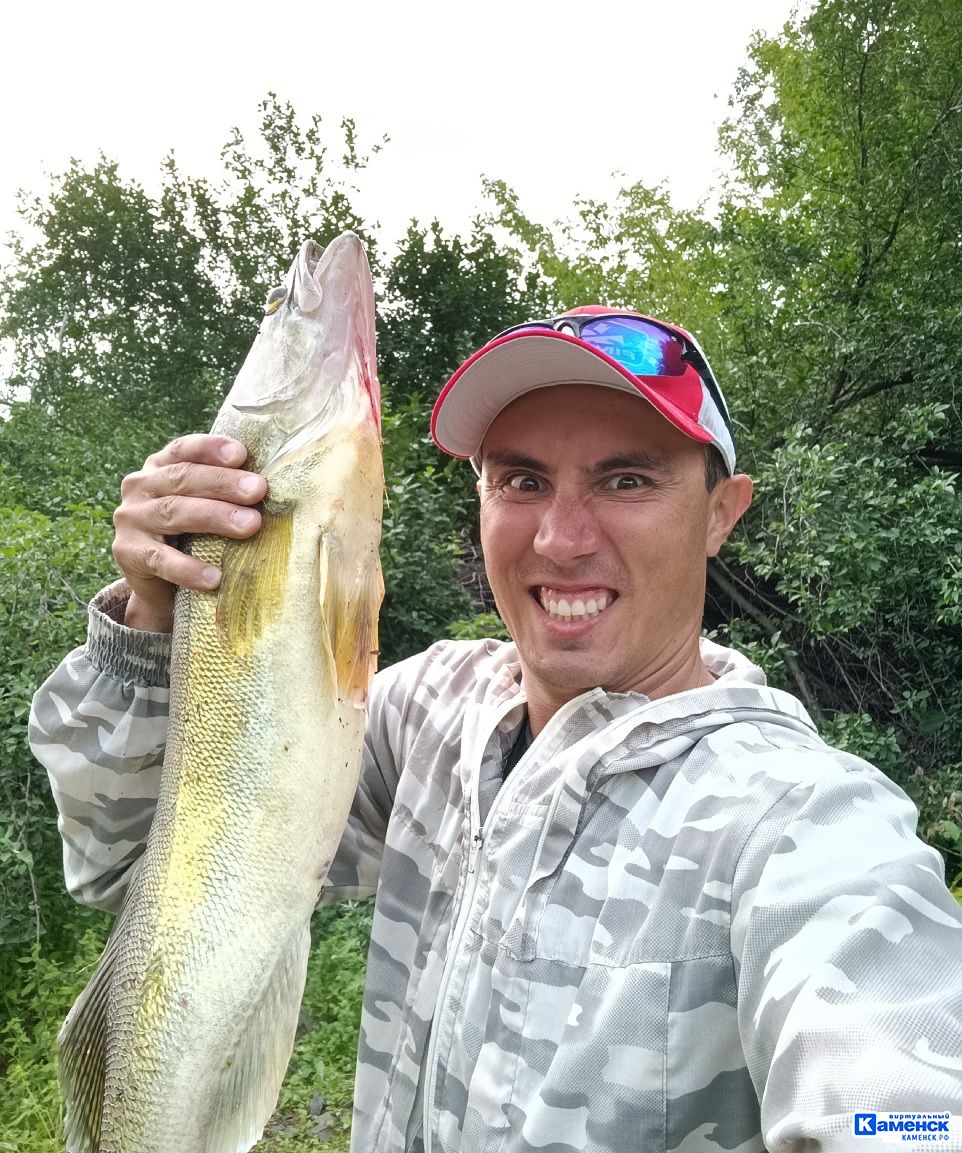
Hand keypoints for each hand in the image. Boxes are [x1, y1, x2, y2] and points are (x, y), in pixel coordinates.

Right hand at [112, 435, 267, 631]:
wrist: (159, 587)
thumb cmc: (192, 536)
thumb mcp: (205, 506)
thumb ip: (226, 492)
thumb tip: (273, 485)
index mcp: (160, 467)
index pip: (184, 449)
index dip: (211, 449)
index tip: (242, 454)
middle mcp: (140, 487)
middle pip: (182, 479)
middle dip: (223, 483)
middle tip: (258, 490)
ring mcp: (131, 519)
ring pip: (173, 513)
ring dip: (214, 517)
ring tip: (250, 525)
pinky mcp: (128, 553)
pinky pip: (160, 560)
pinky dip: (188, 568)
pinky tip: (215, 577)